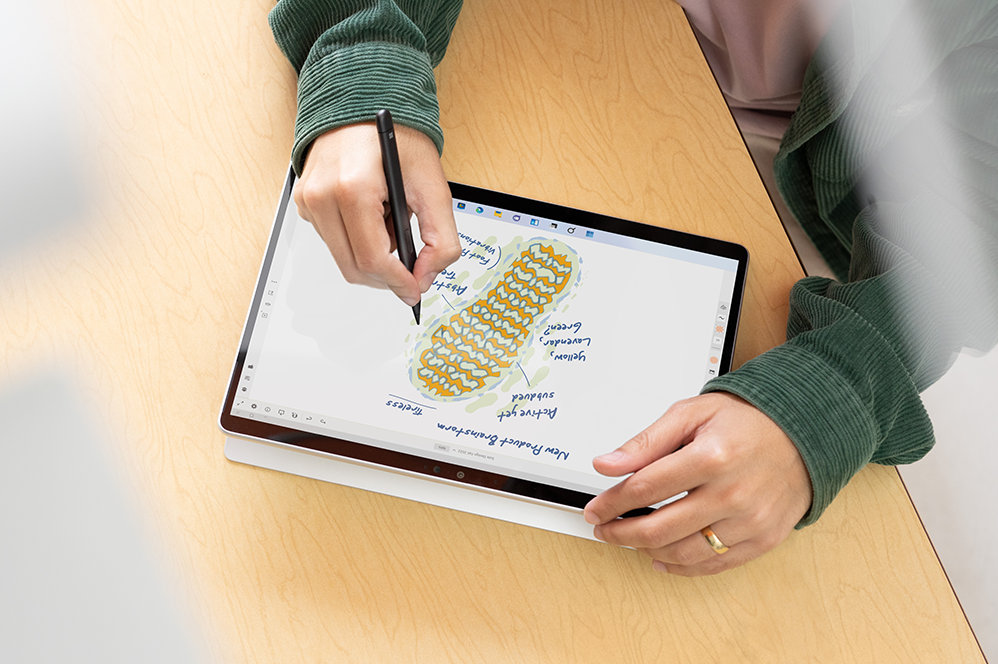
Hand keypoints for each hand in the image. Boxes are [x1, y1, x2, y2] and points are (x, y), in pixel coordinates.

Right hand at [294, 122, 461, 305]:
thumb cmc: (397, 136)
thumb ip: (441, 238)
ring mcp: (307, 199)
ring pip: (342, 257)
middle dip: (385, 277)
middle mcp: (322, 195)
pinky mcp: (304, 202)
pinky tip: (373, 216)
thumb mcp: (434, 184)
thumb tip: (426, 277)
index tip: (414, 291)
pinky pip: (333, 240)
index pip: (372, 259)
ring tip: (391, 224)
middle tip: (410, 269)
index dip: (397, 282)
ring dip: (372, 255)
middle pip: (353, 267)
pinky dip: (357, 240)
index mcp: (352, 188)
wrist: (362, 101)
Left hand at [582, 392, 811, 575]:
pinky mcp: (763, 539)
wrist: (803, 434)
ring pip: (683, 553)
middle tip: (604, 530)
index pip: (645, 488)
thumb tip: (606, 464)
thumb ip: (646, 442)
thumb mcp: (690, 415)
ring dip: (647, 551)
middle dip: (621, 533)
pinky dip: (681, 568)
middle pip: (660, 528)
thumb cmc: (745, 422)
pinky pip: (714, 564)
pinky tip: (660, 559)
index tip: (595, 509)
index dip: (612, 503)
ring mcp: (750, 521)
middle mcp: (733, 494)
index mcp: (712, 457)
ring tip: (630, 540)